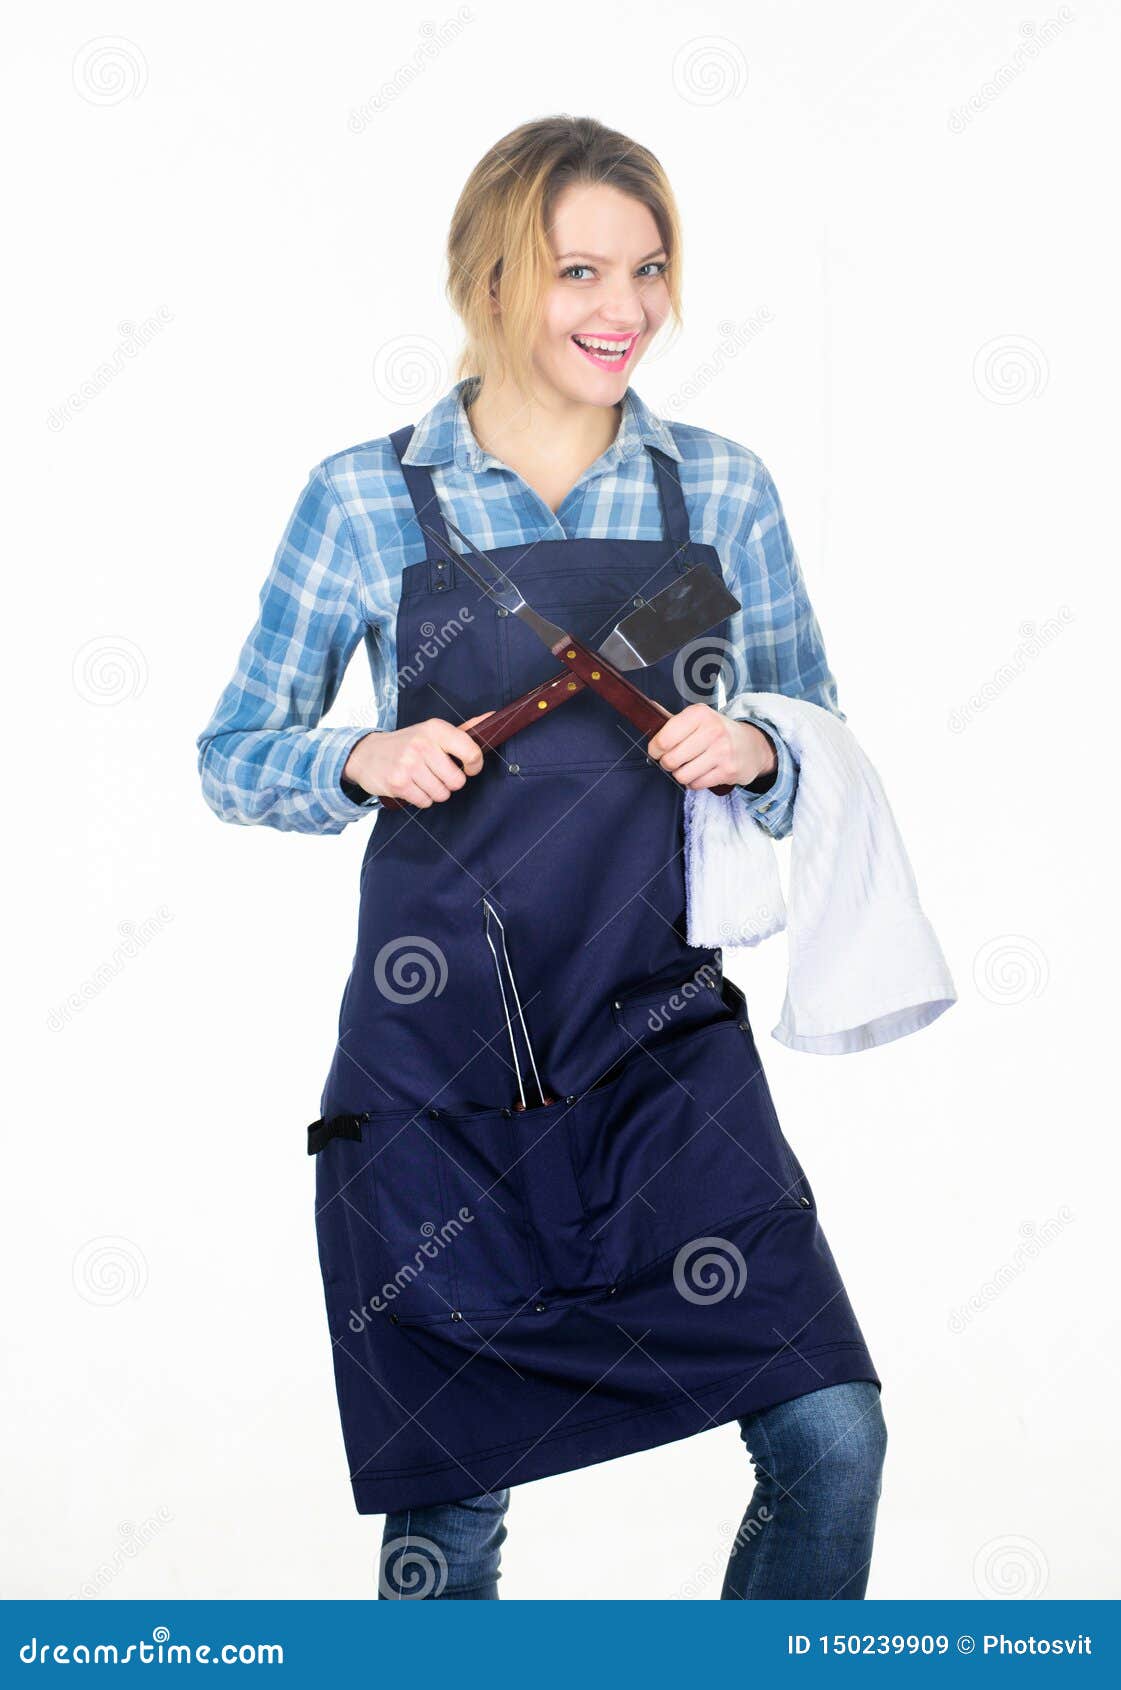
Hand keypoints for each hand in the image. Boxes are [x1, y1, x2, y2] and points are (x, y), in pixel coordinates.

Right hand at [343, 713, 494, 807]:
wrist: (366, 753)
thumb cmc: (407, 743)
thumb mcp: (432, 731)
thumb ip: (463, 730)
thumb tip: (493, 717)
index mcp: (436, 729)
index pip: (471, 752)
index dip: (475, 766)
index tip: (469, 768)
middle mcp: (422, 744)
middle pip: (457, 781)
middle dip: (450, 783)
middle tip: (436, 773)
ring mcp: (409, 764)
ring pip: (442, 794)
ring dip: (435, 792)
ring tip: (423, 779)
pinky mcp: (398, 783)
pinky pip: (425, 802)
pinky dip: (421, 798)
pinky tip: (412, 785)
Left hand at [645, 704, 775, 791]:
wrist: (752, 745)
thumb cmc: (718, 732)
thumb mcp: (698, 718)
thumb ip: (673, 719)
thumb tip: (648, 708)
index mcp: (700, 714)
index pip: (664, 739)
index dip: (655, 749)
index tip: (657, 751)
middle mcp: (712, 730)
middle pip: (671, 760)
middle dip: (668, 764)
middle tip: (674, 760)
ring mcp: (722, 752)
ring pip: (682, 775)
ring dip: (681, 774)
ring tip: (689, 766)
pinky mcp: (728, 771)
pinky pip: (696, 784)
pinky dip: (694, 782)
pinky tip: (701, 772)